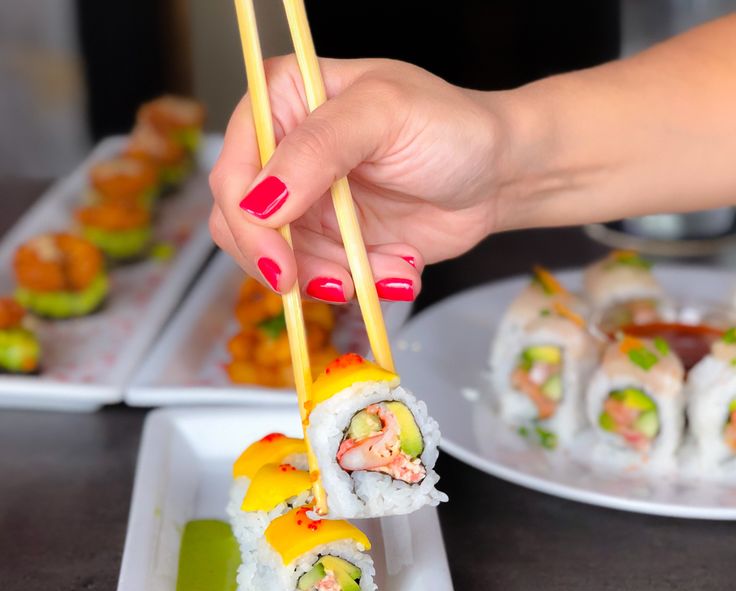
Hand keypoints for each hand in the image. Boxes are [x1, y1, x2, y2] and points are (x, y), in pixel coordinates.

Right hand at [209, 56, 502, 301]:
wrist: (496, 174)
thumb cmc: (449, 126)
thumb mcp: (383, 116)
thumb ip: (318, 151)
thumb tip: (259, 201)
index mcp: (281, 104)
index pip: (232, 172)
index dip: (249, 226)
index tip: (284, 265)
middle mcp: (284, 156)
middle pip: (243, 228)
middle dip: (292, 265)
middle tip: (340, 282)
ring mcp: (306, 204)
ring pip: (283, 265)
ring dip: (336, 279)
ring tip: (392, 267)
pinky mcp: (332, 244)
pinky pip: (322, 281)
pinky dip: (363, 285)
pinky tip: (401, 267)